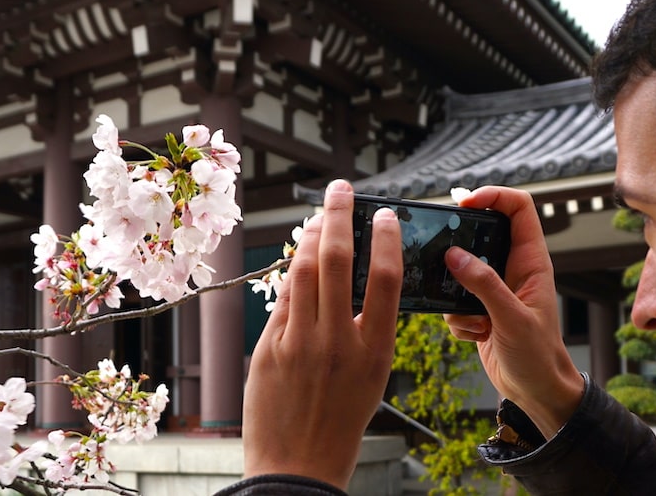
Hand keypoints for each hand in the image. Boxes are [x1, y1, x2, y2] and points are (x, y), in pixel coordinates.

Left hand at [242, 179, 403, 487]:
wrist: (298, 465)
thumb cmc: (340, 420)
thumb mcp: (372, 375)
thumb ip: (366, 328)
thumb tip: (356, 277)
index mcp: (375, 351)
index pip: (387, 279)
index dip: (386, 239)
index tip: (384, 214)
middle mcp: (338, 342)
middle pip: (338, 260)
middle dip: (338, 215)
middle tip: (339, 189)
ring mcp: (299, 344)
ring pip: (304, 271)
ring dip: (310, 235)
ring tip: (318, 216)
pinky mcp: (269, 349)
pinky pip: (282, 300)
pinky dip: (291, 274)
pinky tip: (298, 258)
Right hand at [444, 186, 584, 438]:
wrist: (536, 392)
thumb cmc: (538, 356)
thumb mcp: (512, 318)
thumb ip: (484, 285)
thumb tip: (455, 255)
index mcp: (531, 262)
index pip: (519, 208)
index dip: (493, 196)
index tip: (464, 203)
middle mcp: (512, 269)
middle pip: (482, 232)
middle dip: (460, 245)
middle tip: (441, 253)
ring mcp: (494, 289)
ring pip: (461, 269)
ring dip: (455, 292)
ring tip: (472, 316)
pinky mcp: (479, 309)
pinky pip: (454, 301)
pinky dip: (457, 319)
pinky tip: (477, 335)